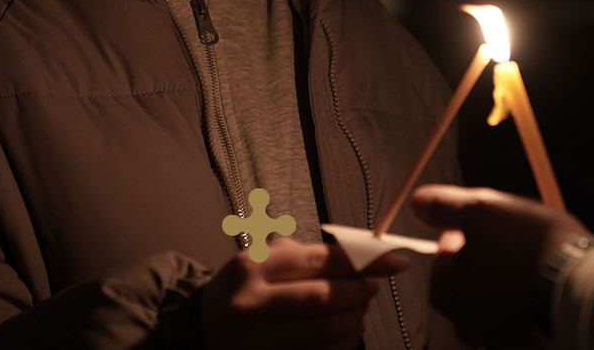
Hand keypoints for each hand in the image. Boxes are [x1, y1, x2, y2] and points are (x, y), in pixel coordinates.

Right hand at [200, 237, 408, 349]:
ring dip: (354, 318)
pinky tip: (348, 330)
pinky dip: (342, 343)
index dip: (359, 259)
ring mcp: (260, 341)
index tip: (392, 258)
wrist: (201, 331)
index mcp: (252, 266)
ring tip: (361, 307)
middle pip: (323, 298)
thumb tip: (354, 255)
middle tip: (374, 285)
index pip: (316, 259)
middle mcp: (254, 304)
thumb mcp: (257, 257)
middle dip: (359, 290)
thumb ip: (299, 253)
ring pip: (324, 331)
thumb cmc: (240, 287)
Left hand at [410, 184, 587, 346]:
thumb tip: (416, 203)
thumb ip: (443, 206)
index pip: (443, 256)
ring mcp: (496, 336)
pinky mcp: (527, 343)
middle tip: (512, 239)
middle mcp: (464, 321)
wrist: (582, 293)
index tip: (487, 223)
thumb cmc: (525, 247)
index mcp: (444, 289)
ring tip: (533, 260)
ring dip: (507, 280)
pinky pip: (520, 315)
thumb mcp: (478, 209)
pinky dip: (527, 299)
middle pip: (467, 281)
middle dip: (485, 259)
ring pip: (493, 299)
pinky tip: (546, 283)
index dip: (464, 233)